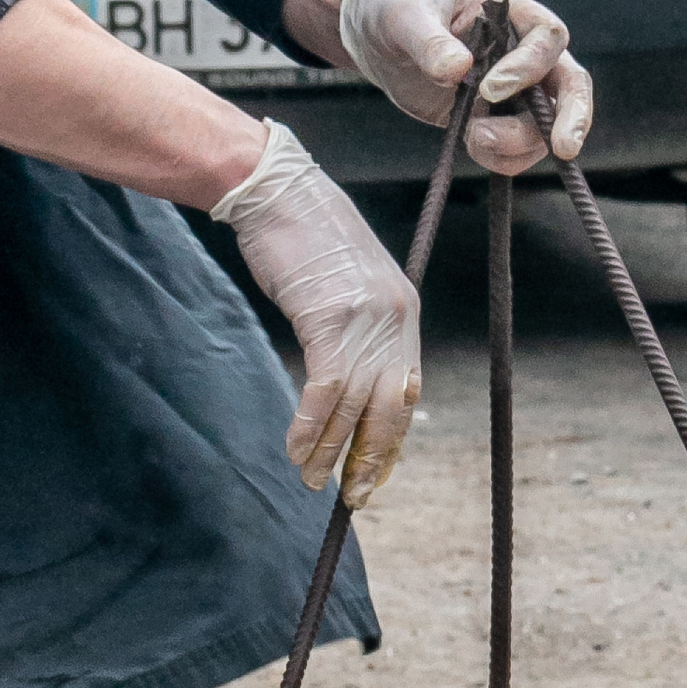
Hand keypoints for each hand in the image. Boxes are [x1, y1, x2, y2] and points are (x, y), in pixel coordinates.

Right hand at [212, 121, 421, 509]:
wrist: (279, 191)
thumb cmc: (305, 236)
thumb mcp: (348, 283)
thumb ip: (360, 325)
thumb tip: (354, 375)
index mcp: (404, 313)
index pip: (407, 391)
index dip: (391, 439)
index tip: (375, 472)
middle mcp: (394, 319)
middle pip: (389, 408)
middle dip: (370, 457)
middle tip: (353, 495)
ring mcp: (364, 320)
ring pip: (354, 405)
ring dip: (331, 450)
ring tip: (313, 480)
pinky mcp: (329, 318)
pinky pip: (325, 388)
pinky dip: (309, 425)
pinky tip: (296, 448)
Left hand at [330, 0, 593, 175]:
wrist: (378, 39)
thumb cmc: (396, 10)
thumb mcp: (405, 15)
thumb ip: (430, 41)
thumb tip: (458, 68)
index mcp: (512, 12)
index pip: (547, 37)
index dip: (529, 66)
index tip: (488, 89)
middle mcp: (523, 50)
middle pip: (570, 83)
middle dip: (572, 116)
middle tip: (564, 148)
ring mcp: (514, 89)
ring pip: (545, 123)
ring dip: (521, 142)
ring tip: (476, 140)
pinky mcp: (494, 117)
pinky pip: (517, 146)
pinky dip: (504, 158)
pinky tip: (474, 149)